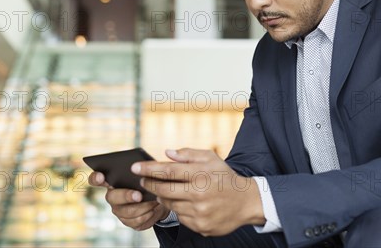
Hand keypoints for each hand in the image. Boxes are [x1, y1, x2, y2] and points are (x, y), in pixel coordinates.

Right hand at [88, 171, 170, 230]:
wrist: (161, 198)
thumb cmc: (151, 181)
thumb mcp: (148, 172)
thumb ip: (142, 170)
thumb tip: (143, 168)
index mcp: (113, 180)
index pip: (96, 179)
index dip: (95, 178)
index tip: (101, 176)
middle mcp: (112, 197)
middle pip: (112, 197)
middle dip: (126, 196)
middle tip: (139, 195)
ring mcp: (119, 210)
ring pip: (127, 211)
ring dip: (143, 207)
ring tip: (154, 201)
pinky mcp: (129, 222)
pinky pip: (136, 221)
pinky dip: (148, 215)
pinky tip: (154, 210)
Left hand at [132, 148, 264, 236]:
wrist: (246, 202)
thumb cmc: (225, 177)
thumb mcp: (211, 158)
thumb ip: (188, 154)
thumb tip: (167, 153)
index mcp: (200, 175)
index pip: (168, 171)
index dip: (149, 169)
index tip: (135, 167)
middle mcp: (199, 194)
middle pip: (164, 190)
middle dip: (150, 184)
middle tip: (144, 180)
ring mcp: (199, 213)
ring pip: (170, 205)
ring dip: (164, 197)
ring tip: (167, 190)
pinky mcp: (200, 226)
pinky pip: (180, 217)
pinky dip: (178, 209)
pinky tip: (185, 202)